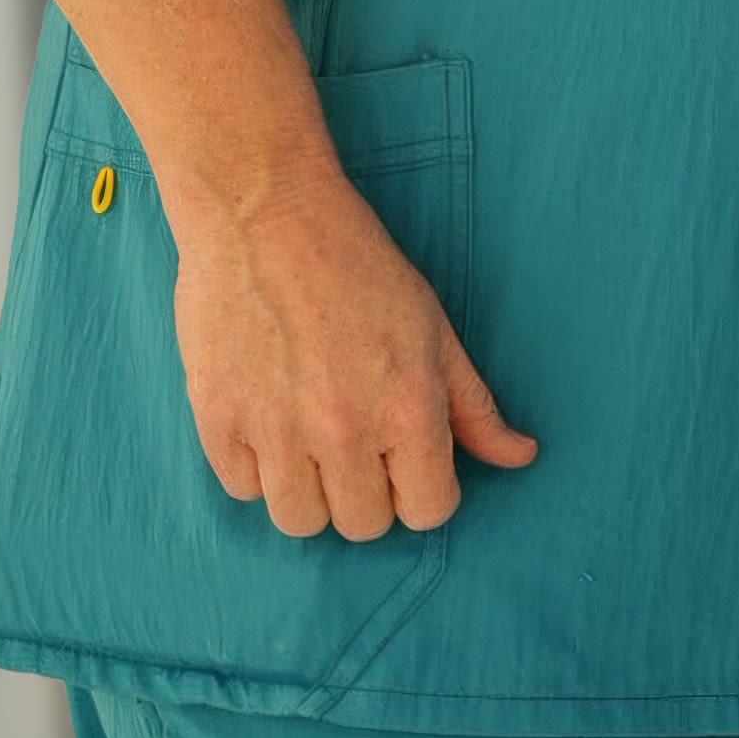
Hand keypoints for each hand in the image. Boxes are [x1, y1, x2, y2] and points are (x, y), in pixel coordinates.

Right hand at [170, 167, 536, 540]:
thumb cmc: (357, 264)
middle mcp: (343, 430)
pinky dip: (256, 468)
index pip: (428, 510)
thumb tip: (521, 456)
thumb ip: (474, 406)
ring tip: (311, 438)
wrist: (265, 212)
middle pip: (364, 525)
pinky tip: (269, 419)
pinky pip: (241, 489)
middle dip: (370, 491)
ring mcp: (274, 430)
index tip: (408, 459)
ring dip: (311, 490)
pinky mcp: (217, 420)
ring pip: (299, 520)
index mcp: (408, 408)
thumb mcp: (433, 328)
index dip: (425, 489)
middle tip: (358, 439)